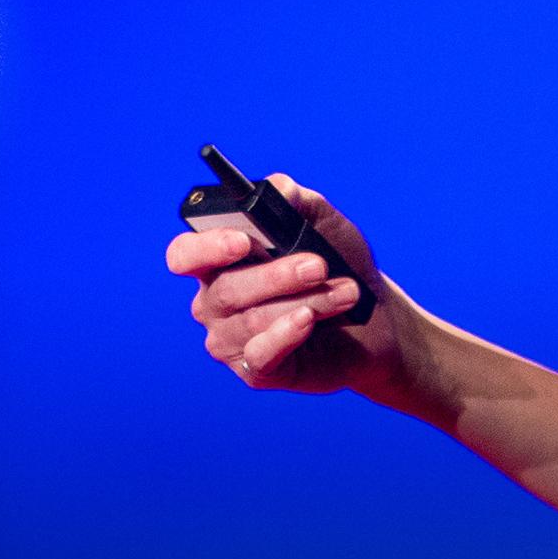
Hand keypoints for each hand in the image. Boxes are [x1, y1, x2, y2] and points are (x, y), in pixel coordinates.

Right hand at [163, 173, 401, 396]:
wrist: (373, 316)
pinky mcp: (255, 370)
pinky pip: (259, 354)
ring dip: (304, 301)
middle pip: (226, 289)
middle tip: (319, 265)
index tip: (242, 240)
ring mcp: (231, 339)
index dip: (206, 247)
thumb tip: (278, 188)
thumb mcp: (323, 223)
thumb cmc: (338, 263)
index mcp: (218, 260)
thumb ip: (297, 200)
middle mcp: (214, 301)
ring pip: (251, 320)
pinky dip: (286, 334)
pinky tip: (309, 320)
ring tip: (345, 292)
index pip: (184, 255)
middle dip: (277, 275)